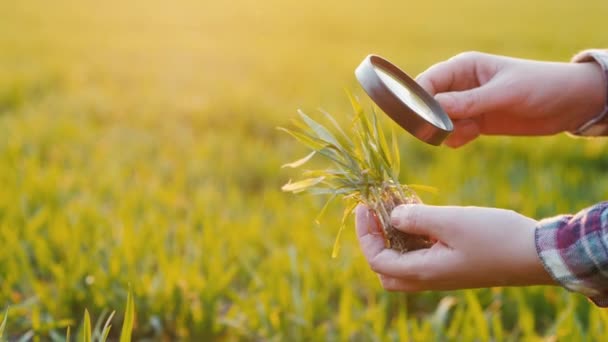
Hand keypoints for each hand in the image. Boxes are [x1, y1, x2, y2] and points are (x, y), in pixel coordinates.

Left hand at [355, 204, 555, 291]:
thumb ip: (416, 218)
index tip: (363, 206)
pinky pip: (422, 254)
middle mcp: (429, 277)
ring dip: (394, 236)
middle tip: (375, 212)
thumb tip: (392, 215)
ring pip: (403, 261)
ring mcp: (442, 273)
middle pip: (385, 269)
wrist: (538, 255)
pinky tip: (418, 211)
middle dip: (374, 240)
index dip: (365, 233)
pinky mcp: (453, 264)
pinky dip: (412, 235)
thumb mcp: (451, 221)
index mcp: (424, 271)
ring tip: (395, 205)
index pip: (377, 260)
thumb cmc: (495, 236)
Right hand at [416, 52, 606, 146]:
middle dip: (432, 118)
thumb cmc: (539, 86)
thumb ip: (468, 101)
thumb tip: (433, 106)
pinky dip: (457, 138)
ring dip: (447, 130)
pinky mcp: (475, 122)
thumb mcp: (503, 93)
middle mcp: (460, 85)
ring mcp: (467, 105)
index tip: (419, 118)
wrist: (568, 104)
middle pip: (428, 103)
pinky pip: (452, 134)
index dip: (418, 99)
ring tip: (470, 130)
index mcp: (463, 67)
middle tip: (447, 128)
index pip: (427, 81)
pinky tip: (475, 134)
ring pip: (438, 122)